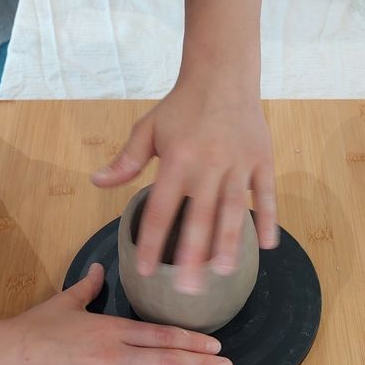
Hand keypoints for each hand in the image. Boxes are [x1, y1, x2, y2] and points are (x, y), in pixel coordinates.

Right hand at [0, 264, 231, 364]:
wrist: (2, 360)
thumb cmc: (31, 331)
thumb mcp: (63, 303)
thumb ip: (87, 287)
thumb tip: (99, 268)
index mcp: (109, 328)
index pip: (161, 334)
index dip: (192, 340)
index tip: (214, 346)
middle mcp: (112, 354)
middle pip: (166, 358)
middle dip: (201, 363)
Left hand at [91, 81, 277, 293]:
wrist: (223, 74)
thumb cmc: (182, 106)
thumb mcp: (148, 129)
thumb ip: (126, 160)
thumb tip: (96, 182)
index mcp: (177, 160)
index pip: (161, 209)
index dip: (153, 242)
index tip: (148, 270)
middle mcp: (208, 166)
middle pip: (199, 218)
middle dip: (192, 256)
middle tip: (188, 290)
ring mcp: (238, 164)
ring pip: (234, 211)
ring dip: (229, 243)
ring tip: (223, 272)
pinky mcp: (262, 161)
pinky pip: (266, 194)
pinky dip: (269, 218)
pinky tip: (267, 245)